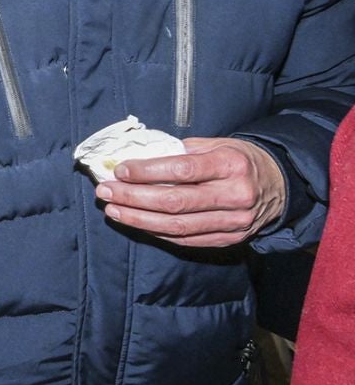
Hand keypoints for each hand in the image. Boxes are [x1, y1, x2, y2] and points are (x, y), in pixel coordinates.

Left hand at [99, 137, 286, 246]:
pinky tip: (136, 223)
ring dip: (139, 219)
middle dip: (133, 198)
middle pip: (175, 202)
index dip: (147, 172)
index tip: (119, 170)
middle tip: (105, 192)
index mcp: (231, 165)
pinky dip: (157, 232)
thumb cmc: (238, 160)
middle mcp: (235, 195)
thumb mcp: (216, 144)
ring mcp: (234, 221)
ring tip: (113, 210)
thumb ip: (180, 151)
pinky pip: (187, 240)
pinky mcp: (230, 239)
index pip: (182, 170)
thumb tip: (136, 158)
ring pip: (178, 226)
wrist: (279, 185)